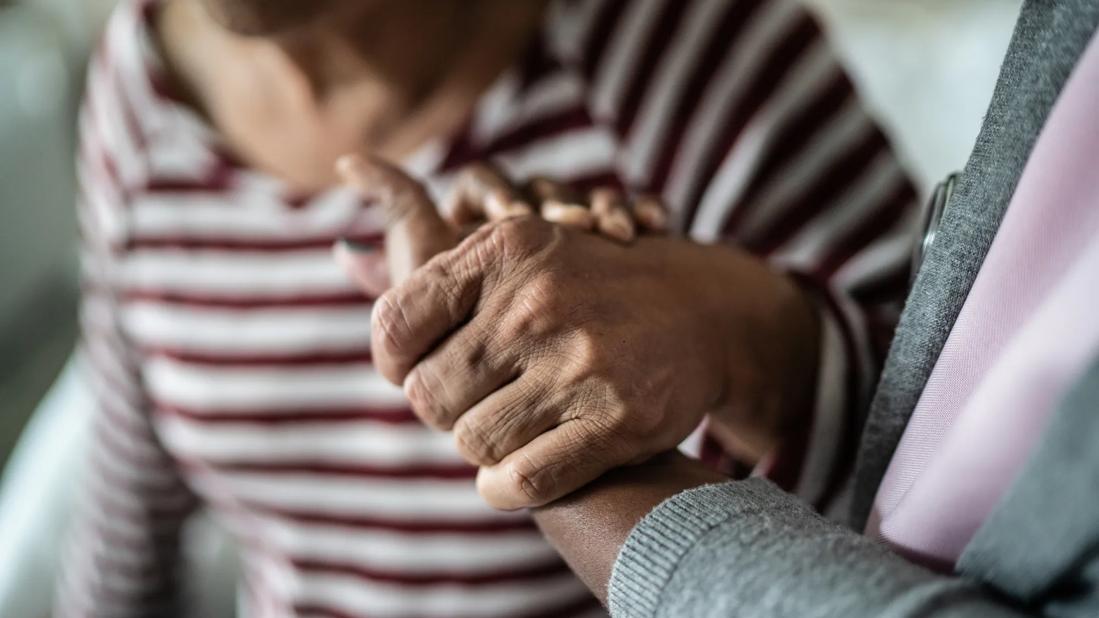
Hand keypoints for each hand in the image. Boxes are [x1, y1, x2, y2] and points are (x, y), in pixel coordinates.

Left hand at [343, 161, 820, 509]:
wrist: (704, 310)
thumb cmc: (589, 287)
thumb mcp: (521, 249)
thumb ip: (438, 265)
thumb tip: (346, 259)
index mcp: (505, 249)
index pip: (395, 323)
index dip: (393, 360)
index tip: (416, 368)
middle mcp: (537, 301)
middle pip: (427, 394)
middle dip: (440, 409)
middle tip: (470, 402)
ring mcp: (579, 362)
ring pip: (471, 442)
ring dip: (482, 447)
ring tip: (508, 426)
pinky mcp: (616, 420)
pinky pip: (520, 481)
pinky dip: (505, 487)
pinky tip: (512, 472)